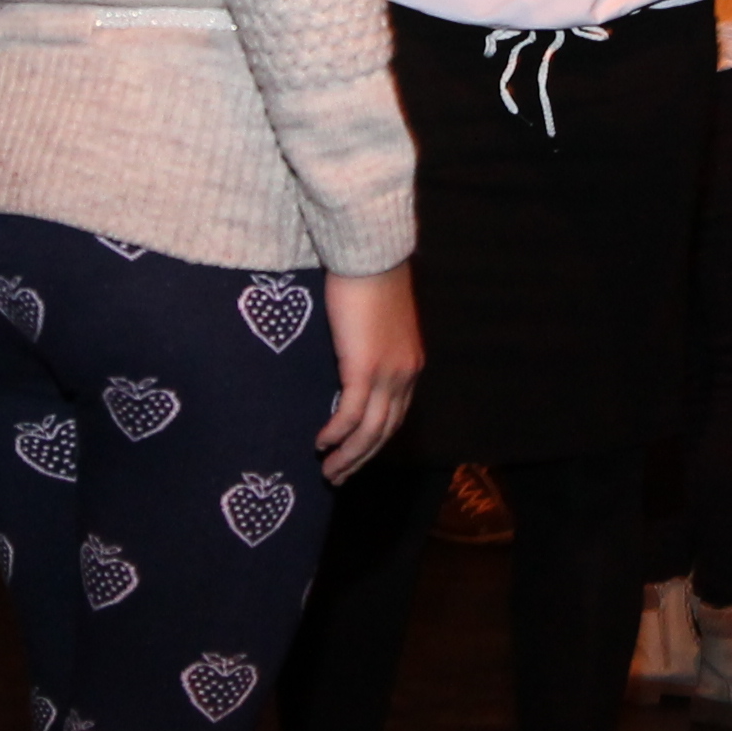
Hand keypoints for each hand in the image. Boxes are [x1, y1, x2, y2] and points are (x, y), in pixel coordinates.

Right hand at [312, 266, 424, 482]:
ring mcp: (388, 374)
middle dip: (362, 458)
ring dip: (349, 456)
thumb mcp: (376, 318)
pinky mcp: (365, 369)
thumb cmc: (368, 277)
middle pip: (386, 431)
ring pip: (370, 431)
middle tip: (340, 476)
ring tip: (329, 472)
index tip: (357, 455)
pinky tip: (321, 444)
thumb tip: (350, 354)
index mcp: (409, 365)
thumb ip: (369, 343)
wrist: (371, 254)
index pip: (396, 415)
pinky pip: (351, 414)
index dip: (376, 440)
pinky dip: (337, 434)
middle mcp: (405, 375)